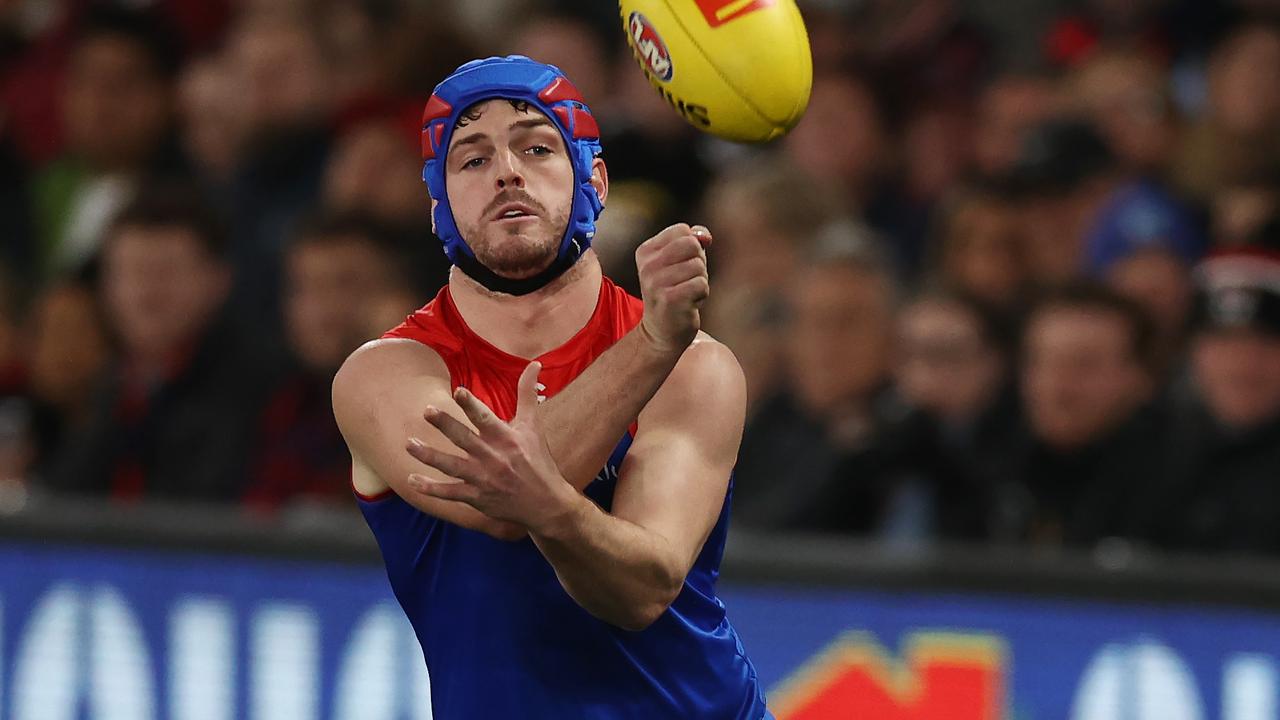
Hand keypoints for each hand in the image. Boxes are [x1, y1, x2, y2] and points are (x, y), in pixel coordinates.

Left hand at [404, 362, 578, 531]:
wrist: (546, 503)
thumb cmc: (538, 460)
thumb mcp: (533, 426)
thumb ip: (527, 395)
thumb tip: (534, 364)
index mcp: (506, 438)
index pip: (486, 418)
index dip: (471, 405)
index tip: (457, 391)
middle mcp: (493, 458)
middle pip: (464, 439)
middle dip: (445, 425)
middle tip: (427, 411)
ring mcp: (483, 479)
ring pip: (452, 466)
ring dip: (429, 456)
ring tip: (409, 444)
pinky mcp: (477, 498)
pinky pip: (450, 493)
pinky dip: (431, 489)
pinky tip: (412, 481)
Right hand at [635, 223, 712, 354]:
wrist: (661, 332)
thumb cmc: (674, 292)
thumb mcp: (679, 262)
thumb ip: (692, 241)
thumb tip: (705, 236)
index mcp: (645, 251)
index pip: (682, 230)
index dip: (692, 246)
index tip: (681, 265)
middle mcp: (647, 266)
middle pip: (691, 244)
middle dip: (698, 261)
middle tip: (687, 279)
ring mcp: (656, 283)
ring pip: (698, 266)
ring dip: (700, 280)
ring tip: (686, 293)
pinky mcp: (670, 299)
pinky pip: (701, 284)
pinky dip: (701, 295)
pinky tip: (689, 303)